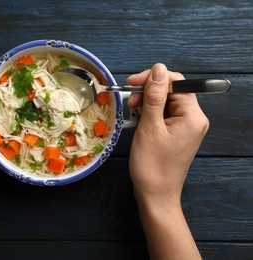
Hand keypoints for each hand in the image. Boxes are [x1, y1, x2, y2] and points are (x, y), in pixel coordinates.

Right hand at [127, 64, 207, 259]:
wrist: (155, 195)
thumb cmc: (152, 165)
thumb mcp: (150, 127)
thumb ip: (154, 96)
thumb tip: (158, 68)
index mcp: (192, 116)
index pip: (176, 82)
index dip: (153, 79)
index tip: (131, 83)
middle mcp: (194, 119)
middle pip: (171, 91)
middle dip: (148, 92)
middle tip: (130, 103)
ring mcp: (186, 127)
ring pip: (166, 102)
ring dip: (147, 103)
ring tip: (133, 113)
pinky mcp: (177, 133)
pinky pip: (164, 114)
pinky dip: (150, 114)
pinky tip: (139, 120)